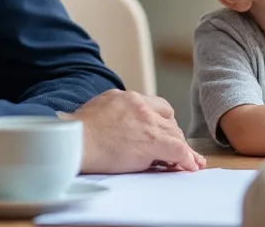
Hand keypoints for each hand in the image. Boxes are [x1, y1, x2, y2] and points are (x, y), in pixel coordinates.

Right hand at [60, 90, 206, 173]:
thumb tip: (113, 125)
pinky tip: (191, 166)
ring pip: (174, 134)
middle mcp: (140, 105)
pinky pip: (177, 149)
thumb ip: (112, 112)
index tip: (161, 132)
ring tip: (188, 162)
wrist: (73, 142)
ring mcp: (147, 122)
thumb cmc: (75, 134)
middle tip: (175, 151)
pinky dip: (187, 158)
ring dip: (180, 148)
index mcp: (126, 97)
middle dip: (172, 135)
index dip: (161, 120)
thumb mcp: (95, 110)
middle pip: (167, 120)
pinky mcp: (151, 142)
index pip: (155, 105)